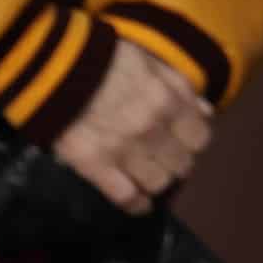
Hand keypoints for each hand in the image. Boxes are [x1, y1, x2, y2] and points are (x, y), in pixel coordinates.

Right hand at [52, 39, 211, 215]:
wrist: (57, 67)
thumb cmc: (108, 57)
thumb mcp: (152, 61)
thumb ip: (181, 88)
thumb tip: (206, 112)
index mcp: (167, 102)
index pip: (199, 138)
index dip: (194, 140)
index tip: (186, 138)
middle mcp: (151, 131)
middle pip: (181, 164)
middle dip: (179, 161)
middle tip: (169, 157)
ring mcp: (123, 152)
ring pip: (158, 183)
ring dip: (160, 181)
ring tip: (154, 175)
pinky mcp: (95, 166)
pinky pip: (125, 197)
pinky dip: (137, 204)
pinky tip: (141, 203)